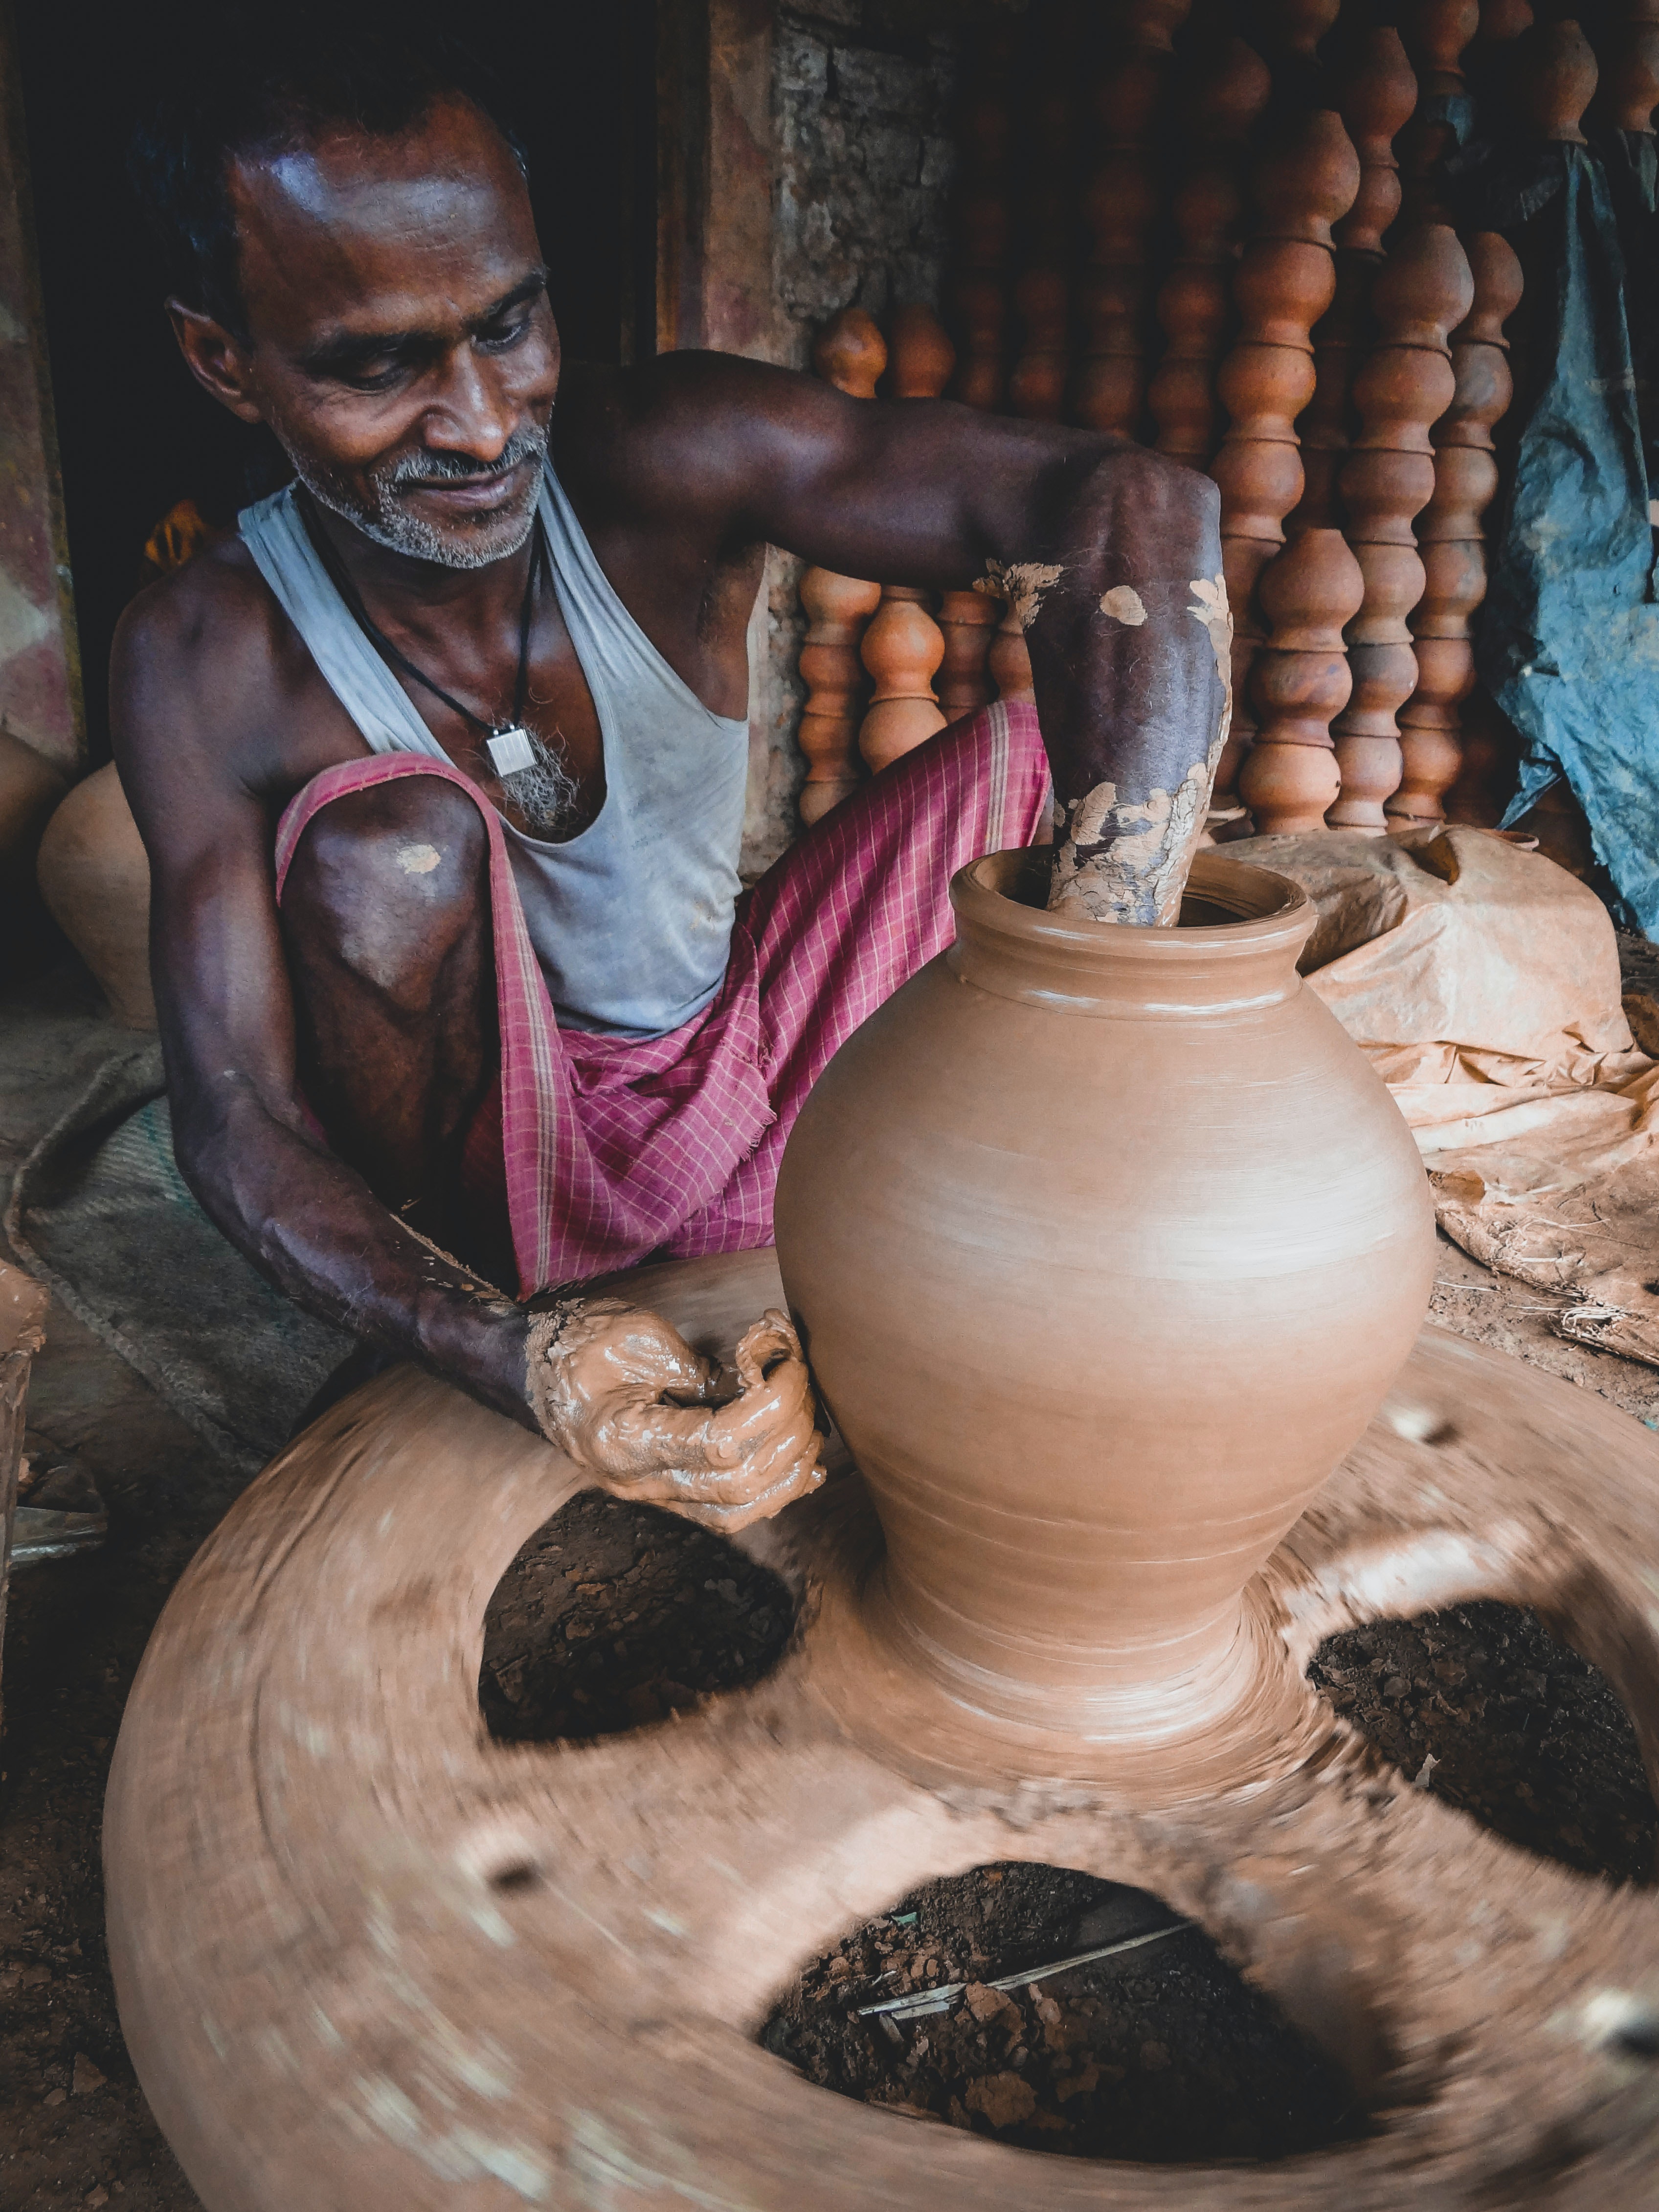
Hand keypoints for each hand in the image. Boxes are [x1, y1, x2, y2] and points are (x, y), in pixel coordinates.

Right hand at [525, 1298, 826, 1530]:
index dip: (770, 1407)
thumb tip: (759, 1388)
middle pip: (737, 1484)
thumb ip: (698, 1371)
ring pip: (738, 1511)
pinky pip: (727, 1512)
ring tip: (812, 1421)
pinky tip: (804, 1466)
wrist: (533, 1371)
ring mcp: (650, 1494)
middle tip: (803, 1380)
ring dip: (789, 1469)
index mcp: (622, 1440)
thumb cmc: (577, 1344)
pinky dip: (774, 1490)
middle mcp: (636, 1482)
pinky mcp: (666, 1491)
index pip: (718, 1445)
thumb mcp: (636, 1339)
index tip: (787, 1364)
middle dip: (788, 1431)